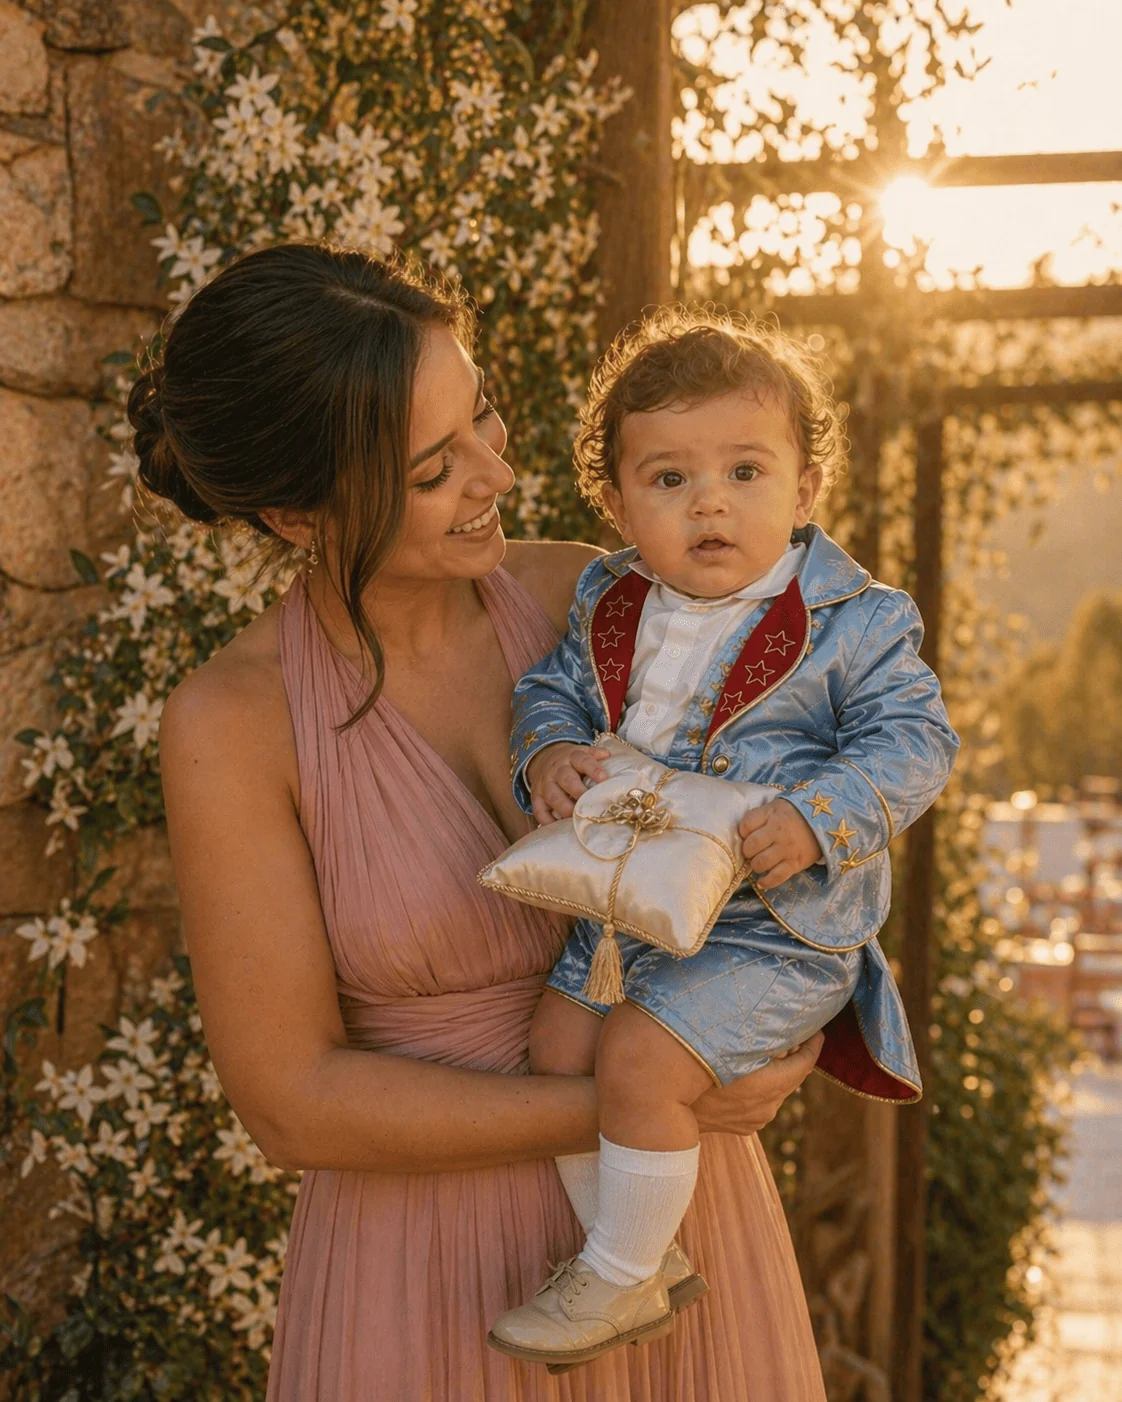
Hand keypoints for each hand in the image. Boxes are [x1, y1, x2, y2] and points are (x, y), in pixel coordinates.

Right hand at [526, 743, 609, 825]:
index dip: (593, 769)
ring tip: (576, 819)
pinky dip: (547, 820)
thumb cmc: (571, 762)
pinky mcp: (536, 796)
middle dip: (579, 792)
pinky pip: (539, 809)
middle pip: (567, 779)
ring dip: (564, 808)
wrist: (544, 759)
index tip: (604, 779)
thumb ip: (595, 755)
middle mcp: (557, 769)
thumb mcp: (583, 753)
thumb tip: (607, 754)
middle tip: (591, 805)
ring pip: (553, 795)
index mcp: (572, 757)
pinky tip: (557, 828)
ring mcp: (545, 783)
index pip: (583, 760)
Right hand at [693, 1033, 822, 1135]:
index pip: (804, 1064)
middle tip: (798, 1034)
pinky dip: (764, 1085)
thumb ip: (760, 1039)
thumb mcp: (729, 1046)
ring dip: (779, 1072)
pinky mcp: (746, 1126)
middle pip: (793, 1077)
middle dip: (797, 1056)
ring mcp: (757, 1119)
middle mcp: (769, 1106)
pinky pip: (763, 1101)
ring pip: (778, 1089)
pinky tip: (751, 1072)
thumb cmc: (695, 1070)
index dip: (813, 1045)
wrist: (667, 1106)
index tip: (817, 1030)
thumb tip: (782, 1029)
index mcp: (769, 1086)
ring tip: (772, 1051)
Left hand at [739, 798, 821, 890]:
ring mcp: (787, 849)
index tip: (746, 835)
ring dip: (756, 865)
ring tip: (759, 863)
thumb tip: (742, 832)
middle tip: (751, 851)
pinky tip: (762, 882)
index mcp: (772, 814)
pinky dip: (767, 882)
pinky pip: (777, 877)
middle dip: (747, 851)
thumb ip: (760, 816)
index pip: (746, 825)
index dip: (742, 832)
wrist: (825, 822)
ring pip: (761, 863)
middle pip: (751, 846)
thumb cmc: (796, 814)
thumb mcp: (776, 806)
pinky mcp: (795, 863)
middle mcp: (778, 832)